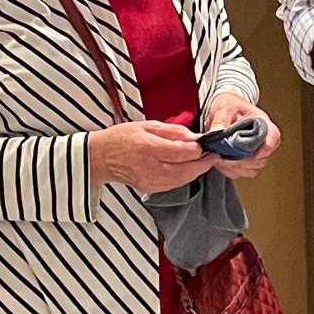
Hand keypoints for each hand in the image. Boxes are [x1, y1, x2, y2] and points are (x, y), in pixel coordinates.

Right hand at [88, 122, 215, 193]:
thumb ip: (172, 131)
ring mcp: (150, 180)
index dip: (198, 149)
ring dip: (196, 172)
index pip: (182, 152)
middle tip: (212, 156)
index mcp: (149, 147)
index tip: (205, 145)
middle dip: (203, 163)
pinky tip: (187, 170)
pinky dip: (184, 178)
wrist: (100, 158)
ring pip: (182, 180)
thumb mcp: (146, 125)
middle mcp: (150, 166)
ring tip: (203, 162)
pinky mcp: (150, 188)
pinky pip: (173, 185)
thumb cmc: (121, 138)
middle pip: (186, 169)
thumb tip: (193, 136)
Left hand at [204, 93, 280, 178]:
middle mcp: (261, 138)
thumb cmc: (228, 103)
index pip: (273, 136)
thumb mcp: (223, 107)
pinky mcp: (245, 158)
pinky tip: (222, 162)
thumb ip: (221, 119)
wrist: (222, 108)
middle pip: (263, 157)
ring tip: (222, 158)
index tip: (251, 153)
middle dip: (244, 161)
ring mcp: (254, 150)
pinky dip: (232, 170)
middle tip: (226, 156)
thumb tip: (217, 132)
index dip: (266, 147)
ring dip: (237, 167)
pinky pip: (242, 171)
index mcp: (261, 122)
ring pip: (253, 168)